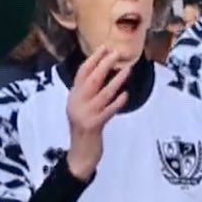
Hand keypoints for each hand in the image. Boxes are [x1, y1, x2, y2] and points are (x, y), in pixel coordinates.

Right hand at [65, 46, 130, 181]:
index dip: (93, 59)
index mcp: (73, 96)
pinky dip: (117, 102)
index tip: (105, 47)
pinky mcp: (94, 125)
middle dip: (104, 64)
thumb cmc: (85, 129)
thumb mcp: (82, 107)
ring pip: (102, 93)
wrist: (80, 154)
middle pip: (91, 79)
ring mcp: (85, 114)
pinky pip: (108, 111)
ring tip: (127, 70)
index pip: (81, 73)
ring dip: (116, 80)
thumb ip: (89, 93)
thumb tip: (103, 72)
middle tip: (117, 53)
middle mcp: (77, 103)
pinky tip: (125, 95)